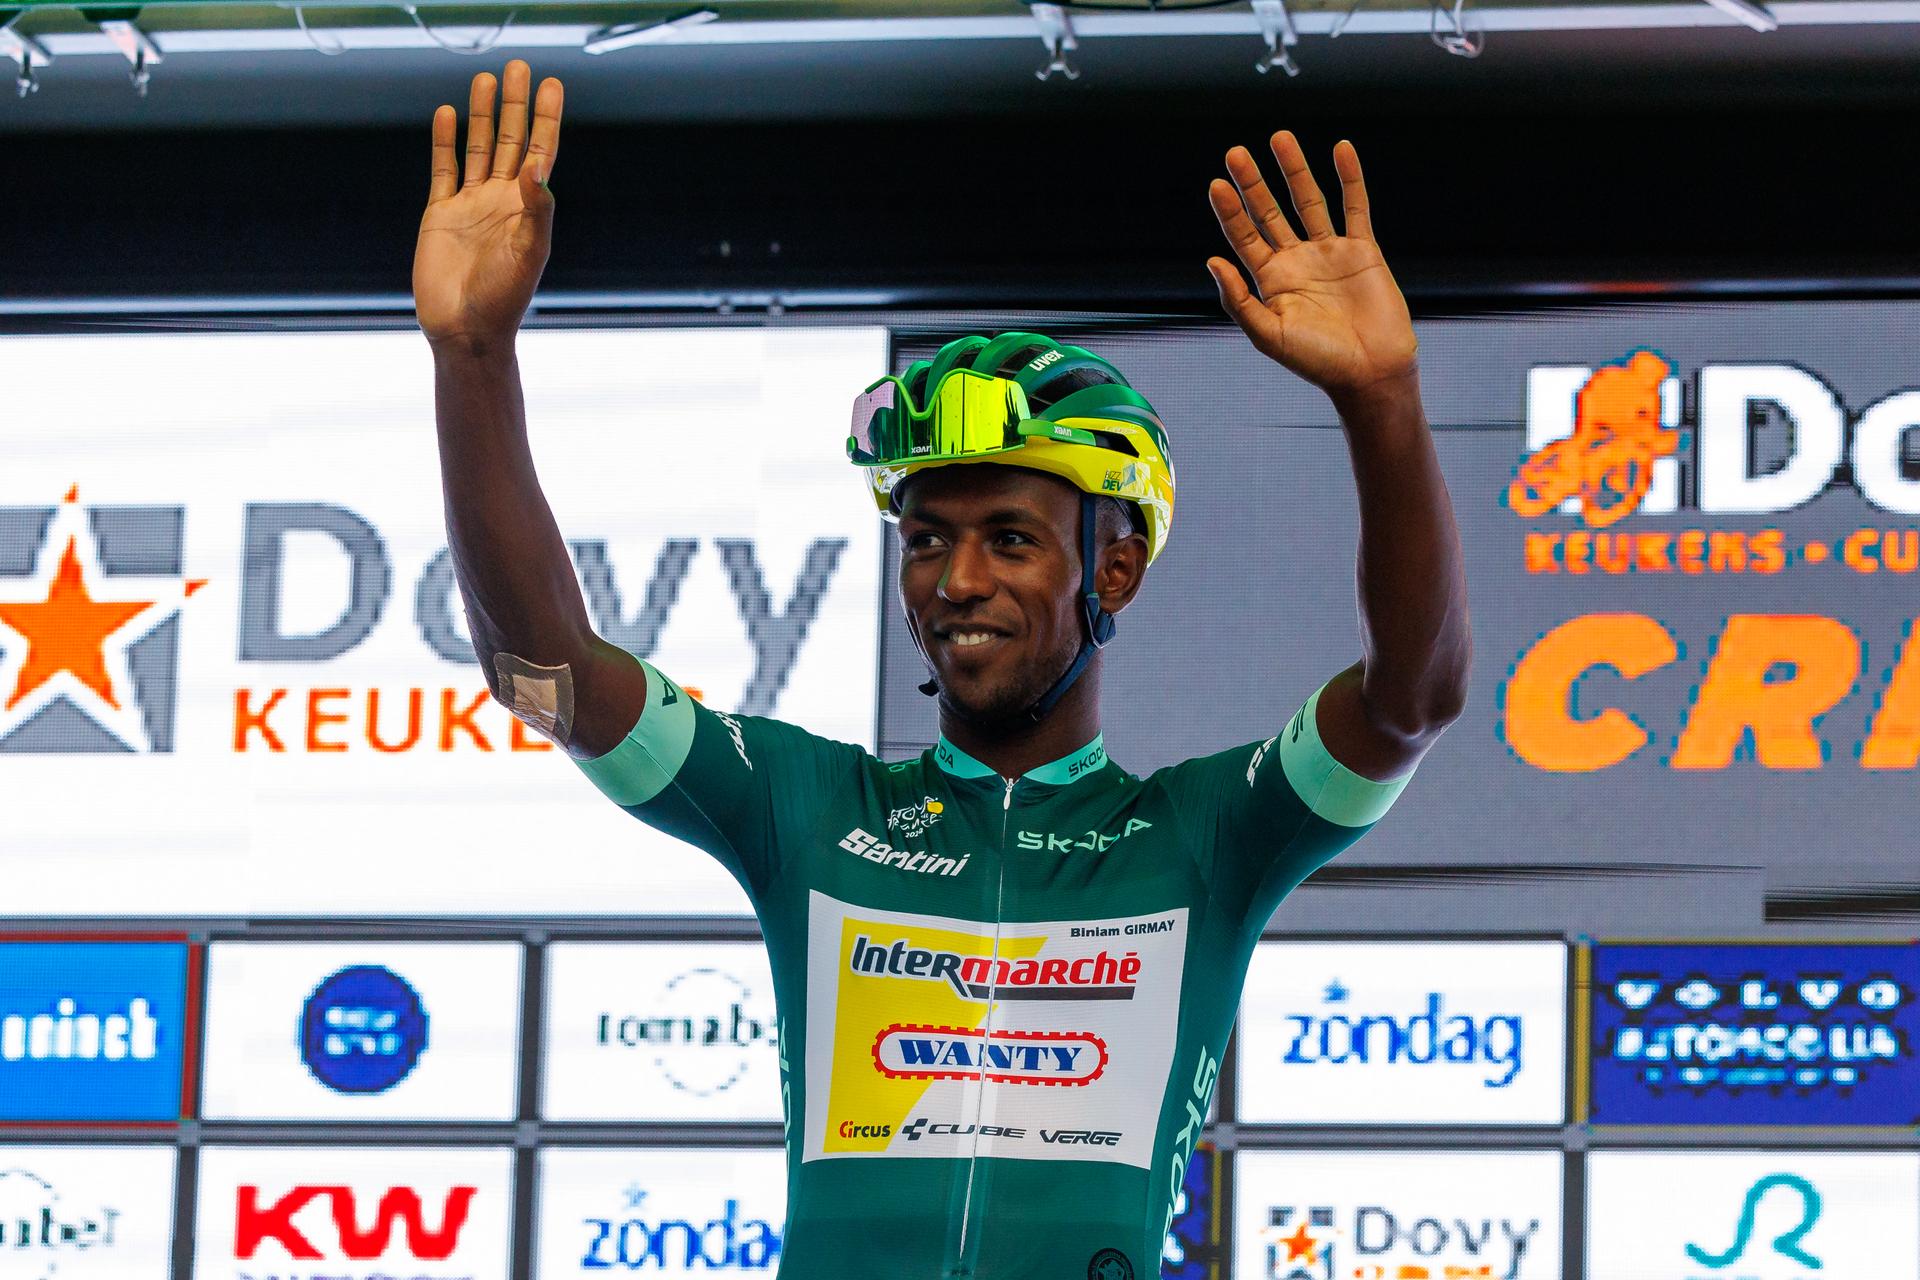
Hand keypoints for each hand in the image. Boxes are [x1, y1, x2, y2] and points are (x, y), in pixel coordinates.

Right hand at [413, 60, 563, 352]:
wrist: (465, 329)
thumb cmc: (503, 299)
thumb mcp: (529, 254)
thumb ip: (537, 210)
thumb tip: (539, 168)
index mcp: (528, 208)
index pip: (541, 152)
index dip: (547, 119)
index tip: (553, 85)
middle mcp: (501, 200)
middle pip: (511, 141)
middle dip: (516, 105)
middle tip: (519, 67)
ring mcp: (470, 205)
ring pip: (479, 148)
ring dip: (483, 114)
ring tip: (485, 79)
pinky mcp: (440, 214)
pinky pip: (443, 169)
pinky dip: (444, 142)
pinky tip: (445, 114)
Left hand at [1205, 133, 1416, 403]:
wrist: (1370, 371)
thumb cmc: (1317, 361)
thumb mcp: (1269, 335)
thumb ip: (1239, 300)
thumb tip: (1212, 260)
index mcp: (1270, 280)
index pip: (1243, 236)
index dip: (1230, 211)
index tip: (1217, 184)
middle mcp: (1296, 261)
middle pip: (1269, 211)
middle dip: (1253, 183)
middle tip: (1236, 153)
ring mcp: (1329, 252)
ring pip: (1309, 201)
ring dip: (1295, 170)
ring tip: (1280, 137)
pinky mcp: (1362, 249)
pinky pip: (1355, 207)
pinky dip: (1350, 178)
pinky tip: (1341, 150)